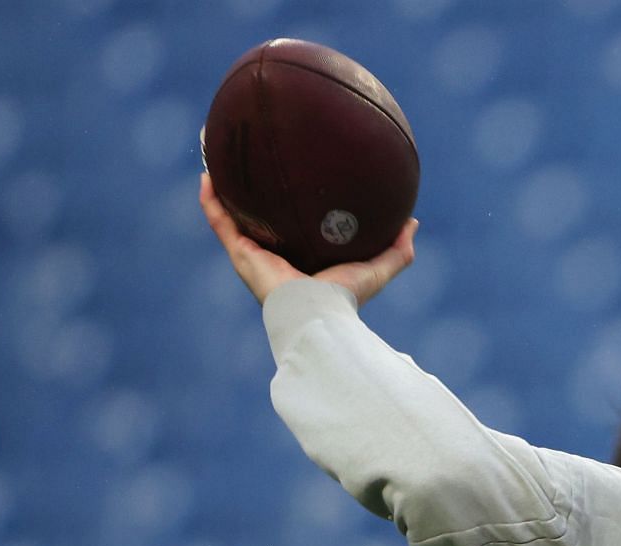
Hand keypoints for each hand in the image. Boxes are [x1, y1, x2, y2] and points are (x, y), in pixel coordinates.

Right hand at [199, 172, 415, 305]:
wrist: (318, 312)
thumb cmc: (346, 297)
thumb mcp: (378, 269)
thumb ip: (397, 250)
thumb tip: (412, 222)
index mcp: (303, 259)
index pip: (294, 229)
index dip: (292, 207)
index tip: (294, 180)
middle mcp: (275, 255)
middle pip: (260, 219)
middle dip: (253, 194)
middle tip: (252, 161)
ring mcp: (254, 255)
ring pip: (233, 216)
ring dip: (223, 189)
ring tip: (217, 158)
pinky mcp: (241, 255)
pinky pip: (220, 222)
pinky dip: (211, 201)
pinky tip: (207, 175)